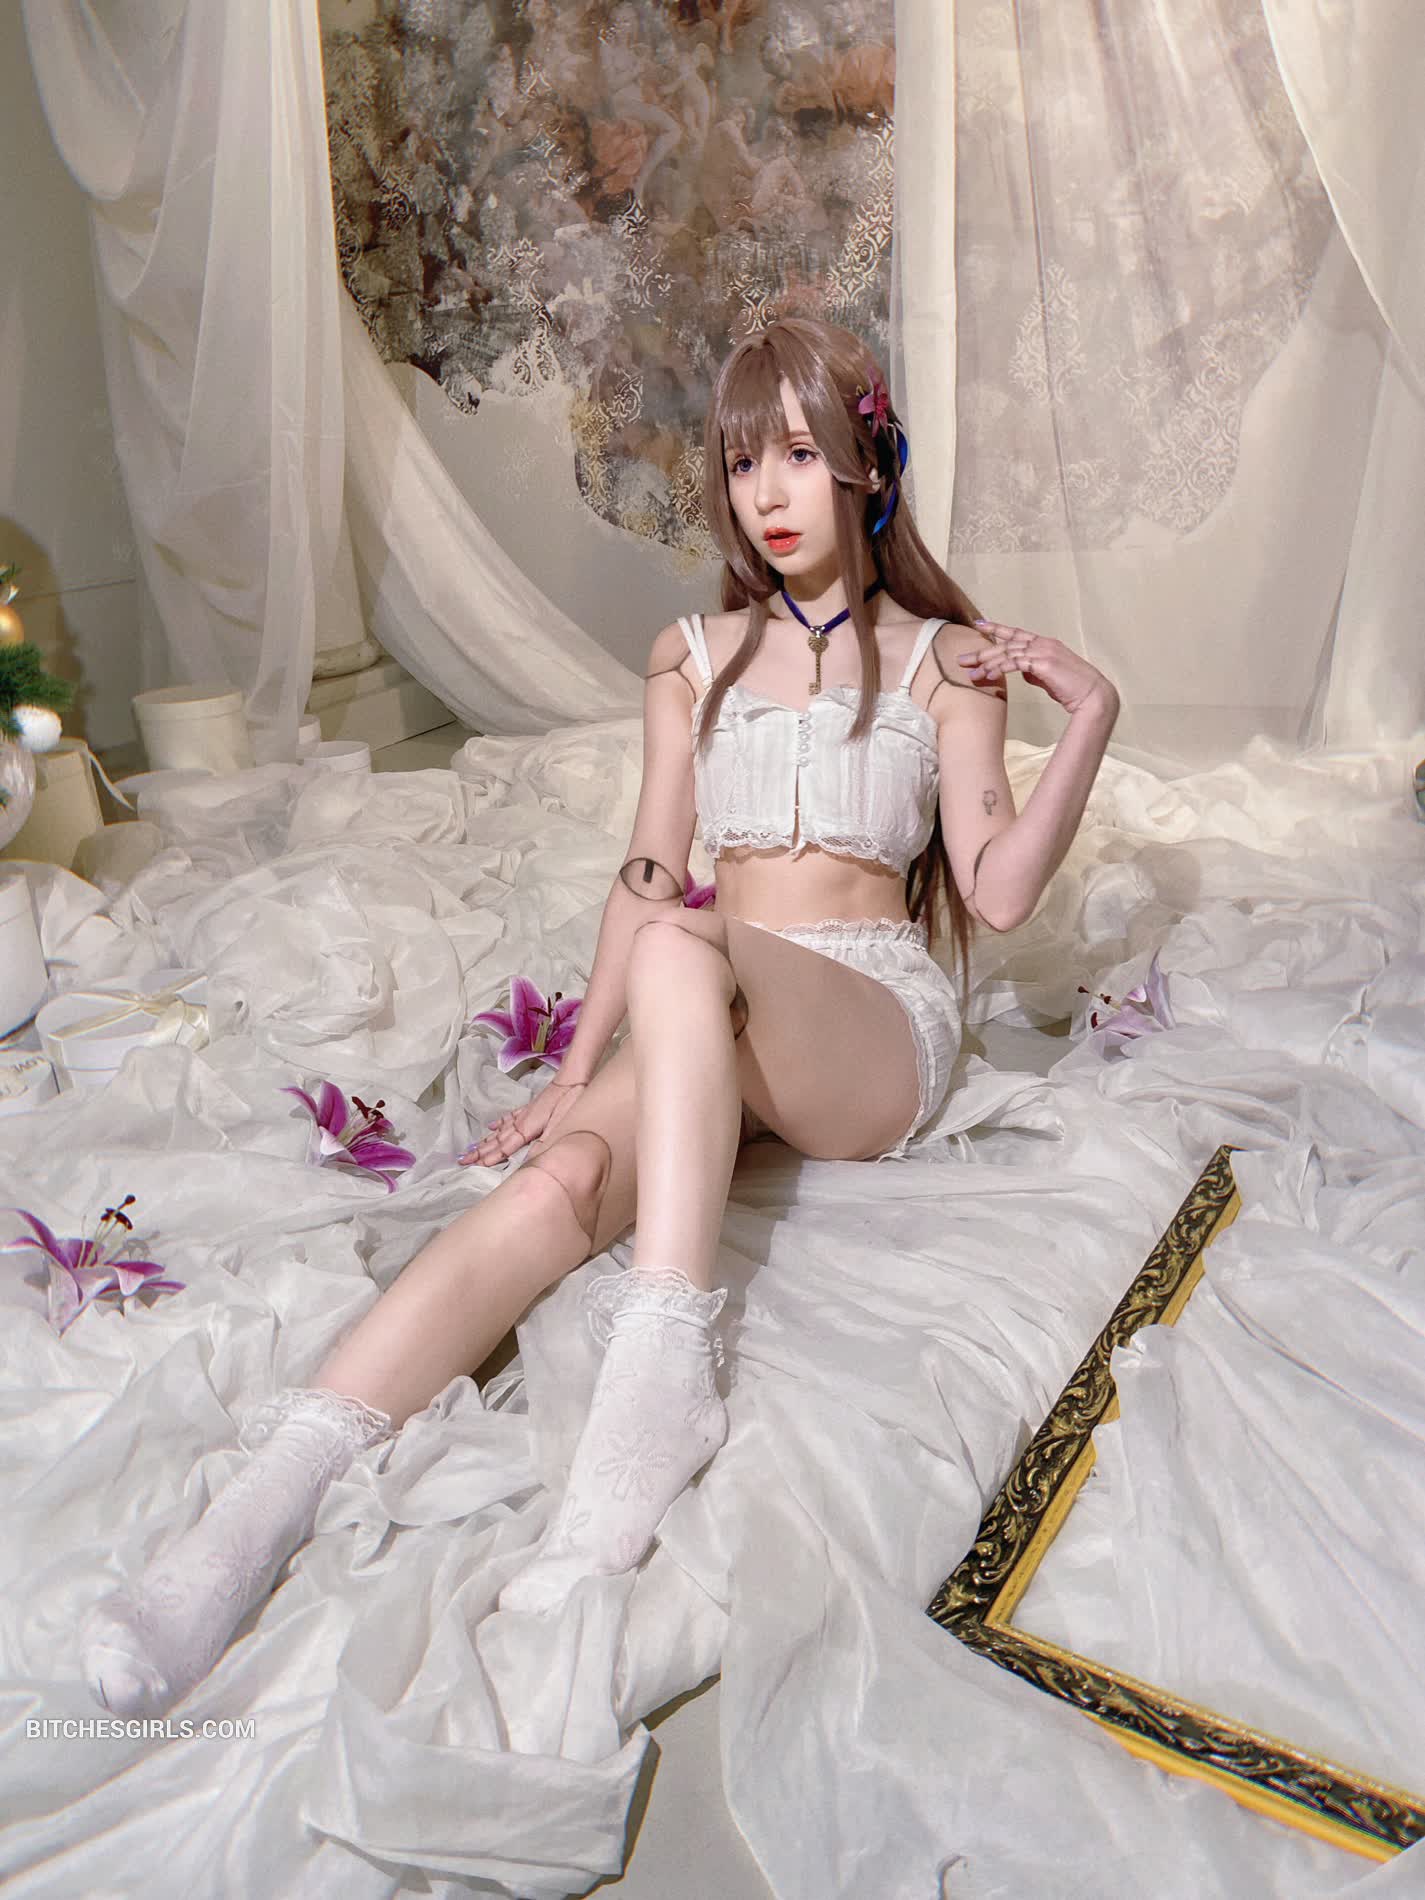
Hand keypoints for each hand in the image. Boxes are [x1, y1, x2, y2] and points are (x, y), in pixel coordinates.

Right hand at [460, 1076, 587, 1166]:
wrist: (570, 1081)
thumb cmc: (566, 1104)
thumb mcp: (558, 1127)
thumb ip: (541, 1144)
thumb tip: (527, 1161)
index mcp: (525, 1130)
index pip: (504, 1148)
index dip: (489, 1158)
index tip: (474, 1165)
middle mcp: (520, 1123)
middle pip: (496, 1140)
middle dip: (479, 1151)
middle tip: (461, 1160)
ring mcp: (523, 1114)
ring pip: (500, 1130)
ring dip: (486, 1140)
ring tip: (472, 1148)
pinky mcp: (530, 1108)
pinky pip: (509, 1117)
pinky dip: (499, 1123)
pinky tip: (492, 1126)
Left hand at [960, 619, 1117, 716]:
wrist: (1093, 696)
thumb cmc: (1072, 689)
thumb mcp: (1049, 677)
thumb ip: (1034, 670)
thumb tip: (1021, 670)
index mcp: (1045, 644)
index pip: (1016, 633)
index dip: (997, 628)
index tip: (979, 624)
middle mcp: (1043, 643)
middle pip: (1006, 643)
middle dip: (982, 651)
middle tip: (962, 659)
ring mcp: (1043, 651)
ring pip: (1008, 653)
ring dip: (987, 664)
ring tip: (970, 674)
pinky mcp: (1043, 663)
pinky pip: (1015, 664)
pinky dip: (999, 669)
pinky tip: (987, 675)